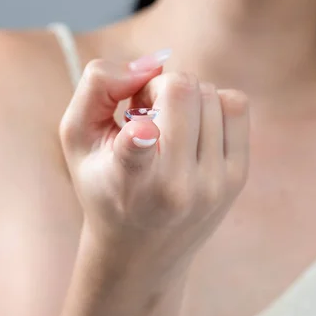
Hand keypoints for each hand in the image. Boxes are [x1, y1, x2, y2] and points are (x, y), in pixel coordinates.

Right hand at [60, 52, 249, 265]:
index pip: (136, 153)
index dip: (139, 138)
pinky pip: (234, 104)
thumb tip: (151, 64)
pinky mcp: (238, 178)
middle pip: (182, 89)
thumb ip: (96, 88)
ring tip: (166, 125)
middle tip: (144, 110)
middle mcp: (175, 187)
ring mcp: (213, 184)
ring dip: (184, 95)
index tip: (141, 133)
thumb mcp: (77, 140)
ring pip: (209, 93)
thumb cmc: (103, 185)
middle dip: (159, 87)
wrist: (141, 251)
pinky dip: (211, 102)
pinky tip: (191, 127)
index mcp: (127, 182)